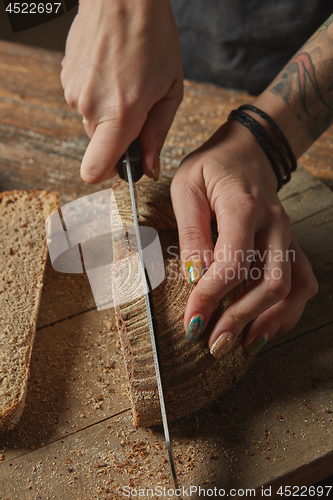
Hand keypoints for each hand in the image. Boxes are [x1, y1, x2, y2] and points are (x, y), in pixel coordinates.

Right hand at [61, 0, 182, 182]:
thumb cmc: (152, 36)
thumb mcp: (170, 91)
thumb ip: (157, 135)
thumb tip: (147, 166)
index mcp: (120, 114)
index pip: (95, 170)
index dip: (109, 174)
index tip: (123, 165)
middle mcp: (91, 107)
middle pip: (100, 145)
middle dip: (119, 135)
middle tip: (138, 107)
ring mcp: (74, 92)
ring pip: (92, 122)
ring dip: (109, 112)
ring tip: (126, 81)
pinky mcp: (66, 80)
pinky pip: (84, 101)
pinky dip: (98, 95)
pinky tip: (111, 72)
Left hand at [170, 119, 317, 357]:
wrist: (247, 150)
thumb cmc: (212, 167)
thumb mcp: (187, 188)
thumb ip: (191, 232)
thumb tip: (193, 276)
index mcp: (244, 207)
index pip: (233, 263)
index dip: (211, 297)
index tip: (191, 321)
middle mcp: (273, 225)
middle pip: (269, 282)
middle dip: (241, 318)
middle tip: (214, 343)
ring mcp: (286, 236)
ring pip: (290, 288)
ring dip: (268, 321)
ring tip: (242, 345)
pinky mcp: (289, 244)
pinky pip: (301, 282)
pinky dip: (288, 309)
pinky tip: (268, 326)